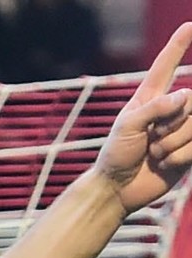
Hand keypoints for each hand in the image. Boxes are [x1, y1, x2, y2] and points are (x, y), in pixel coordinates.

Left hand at [97, 25, 191, 213]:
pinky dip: (178, 155)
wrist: (116, 190)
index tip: (188, 26)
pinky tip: (164, 163)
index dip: (178, 46)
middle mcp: (169, 110)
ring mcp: (181, 129)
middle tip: (151, 139)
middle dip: (170, 122)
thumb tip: (185, 95)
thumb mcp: (127, 126)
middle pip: (190, 99)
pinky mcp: (189, 150)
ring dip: (172, 141)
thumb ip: (155, 107)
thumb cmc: (115, 156)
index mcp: (149, 98)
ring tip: (154, 152)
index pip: (166, 66)